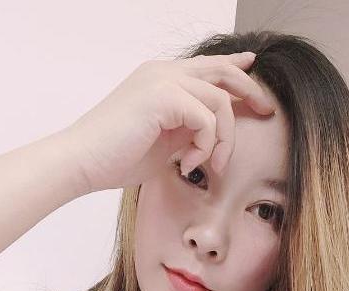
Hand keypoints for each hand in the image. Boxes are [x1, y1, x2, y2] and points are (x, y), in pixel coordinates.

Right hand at [62, 52, 274, 193]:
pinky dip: (206, 147)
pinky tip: (187, 165)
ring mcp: (163, 81)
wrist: (81, 161)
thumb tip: (211, 134)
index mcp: (161, 80)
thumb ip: (187, 131)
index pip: (209, 66)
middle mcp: (164, 72)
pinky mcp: (163, 96)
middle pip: (223, 71)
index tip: (257, 82)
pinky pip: (208, 119)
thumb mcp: (162, 143)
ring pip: (220, 101)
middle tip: (267, 112)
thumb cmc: (114, 157)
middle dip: (251, 91)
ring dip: (224, 140)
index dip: (237, 70)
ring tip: (210, 166)